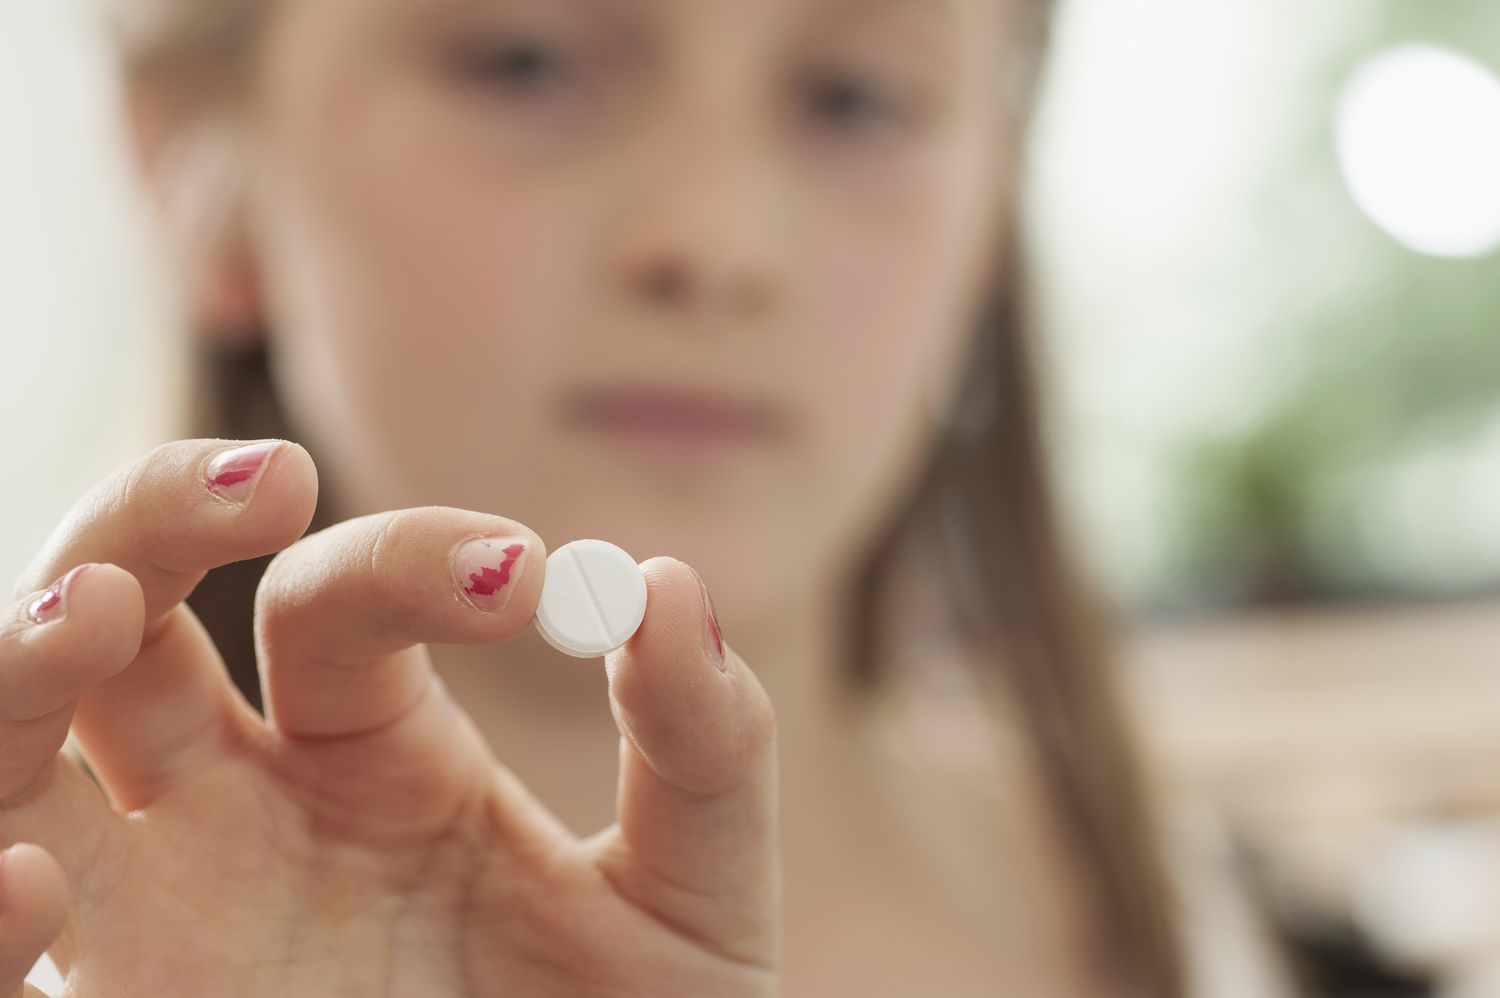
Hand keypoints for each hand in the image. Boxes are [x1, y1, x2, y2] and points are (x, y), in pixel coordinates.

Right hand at [2, 439, 779, 996]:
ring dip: (24, 656)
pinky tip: (36, 874)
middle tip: (272, 482)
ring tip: (98, 606)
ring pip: (22, 749)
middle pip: (129, 613)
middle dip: (160, 516)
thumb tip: (661, 586)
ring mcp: (159, 919)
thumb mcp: (693, 903)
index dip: (416, 558)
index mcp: (376, 758)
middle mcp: (241, 813)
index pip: (342, 601)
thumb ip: (704, 750)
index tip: (528, 580)